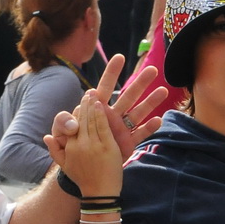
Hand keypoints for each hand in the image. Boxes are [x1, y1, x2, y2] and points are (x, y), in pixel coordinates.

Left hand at [44, 55, 168, 162]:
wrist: (78, 166)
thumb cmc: (69, 144)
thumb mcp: (61, 133)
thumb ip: (62, 123)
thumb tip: (72, 122)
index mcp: (96, 109)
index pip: (104, 88)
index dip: (111, 73)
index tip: (119, 58)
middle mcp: (112, 116)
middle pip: (128, 96)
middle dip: (139, 83)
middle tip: (152, 70)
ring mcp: (121, 128)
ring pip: (138, 112)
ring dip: (150, 102)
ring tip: (163, 90)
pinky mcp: (127, 143)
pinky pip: (140, 134)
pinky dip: (149, 128)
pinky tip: (158, 119)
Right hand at [49, 91, 125, 196]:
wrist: (99, 193)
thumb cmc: (82, 180)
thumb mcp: (65, 166)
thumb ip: (54, 150)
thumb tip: (46, 137)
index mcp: (70, 148)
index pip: (72, 125)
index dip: (77, 112)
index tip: (81, 103)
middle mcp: (80, 144)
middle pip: (82, 120)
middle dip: (85, 105)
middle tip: (89, 93)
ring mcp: (94, 145)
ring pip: (92, 120)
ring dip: (93, 106)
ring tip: (94, 95)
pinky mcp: (107, 146)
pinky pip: (102, 126)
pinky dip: (101, 114)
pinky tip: (101, 105)